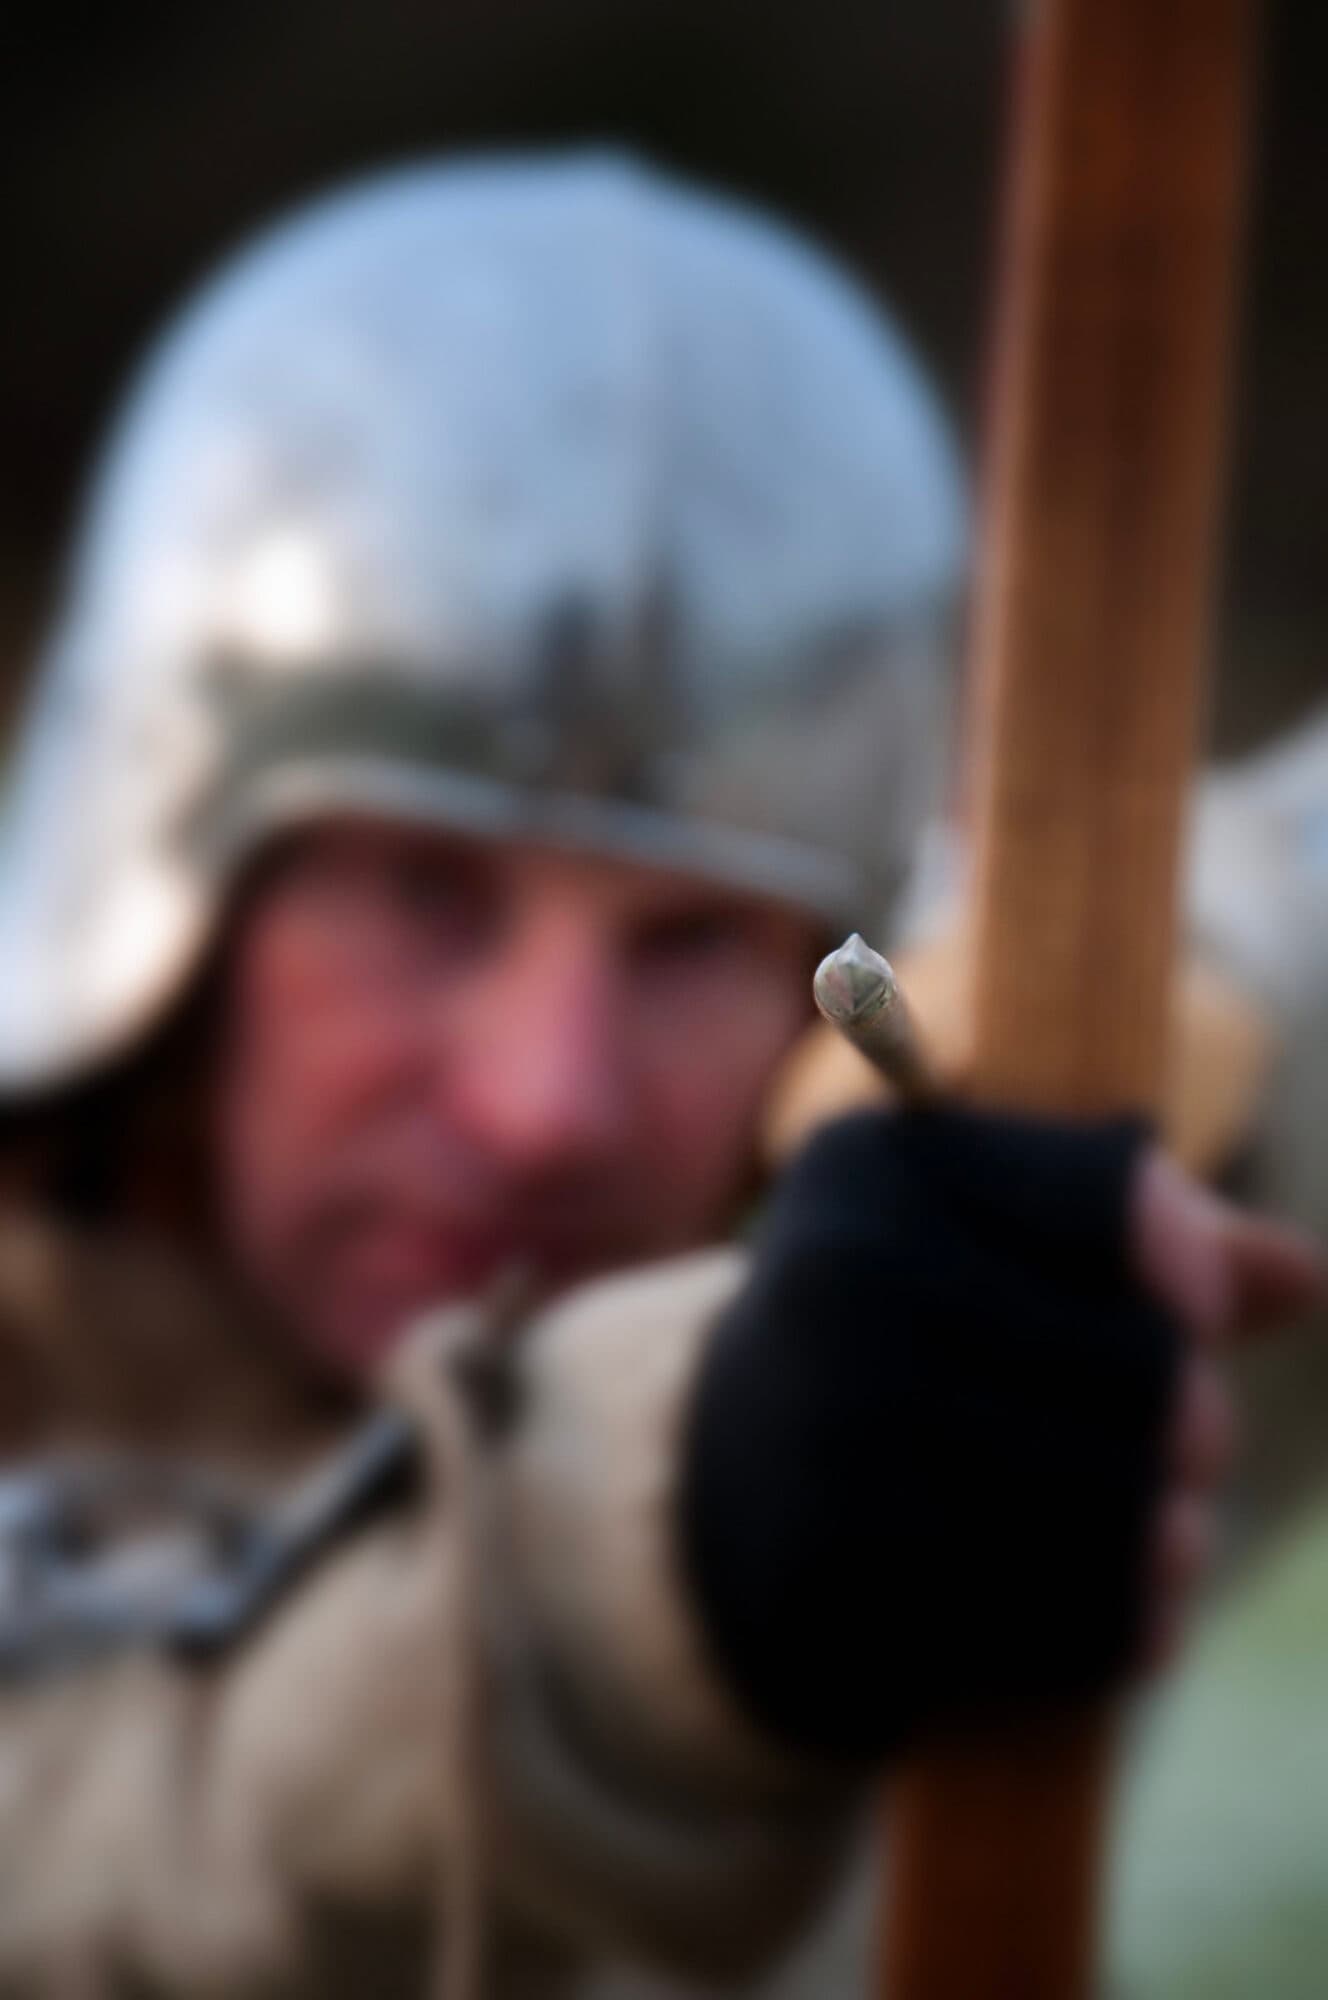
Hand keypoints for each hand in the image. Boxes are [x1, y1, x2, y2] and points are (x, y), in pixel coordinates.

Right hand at [681, 1108, 1325, 1762]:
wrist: (721, 1479)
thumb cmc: (894, 1325)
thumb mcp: (986, 1233)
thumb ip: (1148, 1237)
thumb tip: (1305, 1279)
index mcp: (880, 1162)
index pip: (1127, 1204)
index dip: (1186, 1271)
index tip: (1183, 1307)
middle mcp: (846, 1280)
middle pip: (1149, 1374)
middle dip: (1189, 1421)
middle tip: (1180, 1445)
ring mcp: (836, 1438)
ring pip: (1125, 1512)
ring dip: (1168, 1534)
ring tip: (1159, 1531)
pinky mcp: (844, 1587)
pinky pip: (1073, 1628)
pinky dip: (1120, 1626)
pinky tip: (1111, 1608)